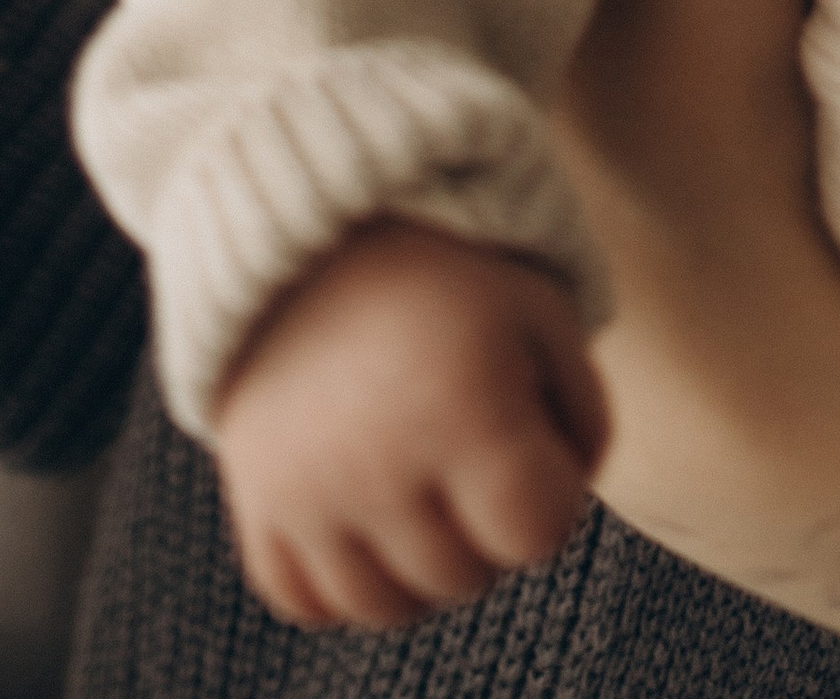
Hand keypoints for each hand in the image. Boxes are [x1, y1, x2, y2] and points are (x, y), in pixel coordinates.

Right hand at [215, 220, 606, 629]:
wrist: (311, 231)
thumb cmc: (448, 268)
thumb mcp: (539, 306)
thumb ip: (584, 409)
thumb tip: (573, 497)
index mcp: (461, 407)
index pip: (536, 533)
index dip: (552, 497)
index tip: (536, 447)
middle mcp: (378, 466)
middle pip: (464, 577)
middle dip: (488, 531)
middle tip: (475, 457)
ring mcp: (308, 496)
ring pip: (386, 608)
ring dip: (420, 568)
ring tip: (424, 491)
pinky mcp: (256, 506)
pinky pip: (304, 602)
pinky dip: (340, 582)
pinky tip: (364, 519)